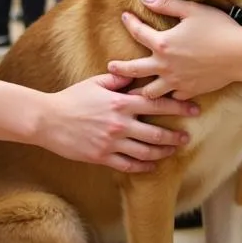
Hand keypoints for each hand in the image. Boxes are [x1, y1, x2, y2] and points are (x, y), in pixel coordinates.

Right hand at [41, 73, 193, 172]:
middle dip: (175, 136)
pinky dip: (143, 166)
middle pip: (156, 133)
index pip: (157, 104)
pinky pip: (128, 165)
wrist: (47, 120)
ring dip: (163, 152)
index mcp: (121, 102)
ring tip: (173, 151)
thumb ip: (119, 81)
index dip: (179, 107)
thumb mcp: (96, 83)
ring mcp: (111, 142)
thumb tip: (136, 75)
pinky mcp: (102, 157)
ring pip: (146, 152)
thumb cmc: (72, 98)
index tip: (194, 109)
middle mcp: (120, 124)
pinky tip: (152, 165)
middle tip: (188, 137)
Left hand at [109, 0, 241, 100]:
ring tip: (133, 91)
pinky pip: (173, 95)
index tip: (124, 16)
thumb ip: (166, 4)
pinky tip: (167, 93)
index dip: (130, 23)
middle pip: (134, 69)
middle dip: (120, 68)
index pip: (138, 32)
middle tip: (110, 68)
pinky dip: (168, 94)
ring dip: (140, 89)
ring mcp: (176, 81)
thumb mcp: (192, 10)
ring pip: (151, 91)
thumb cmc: (218, 29)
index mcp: (163, 44)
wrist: (240, 55)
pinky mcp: (190, 91)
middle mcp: (165, 66)